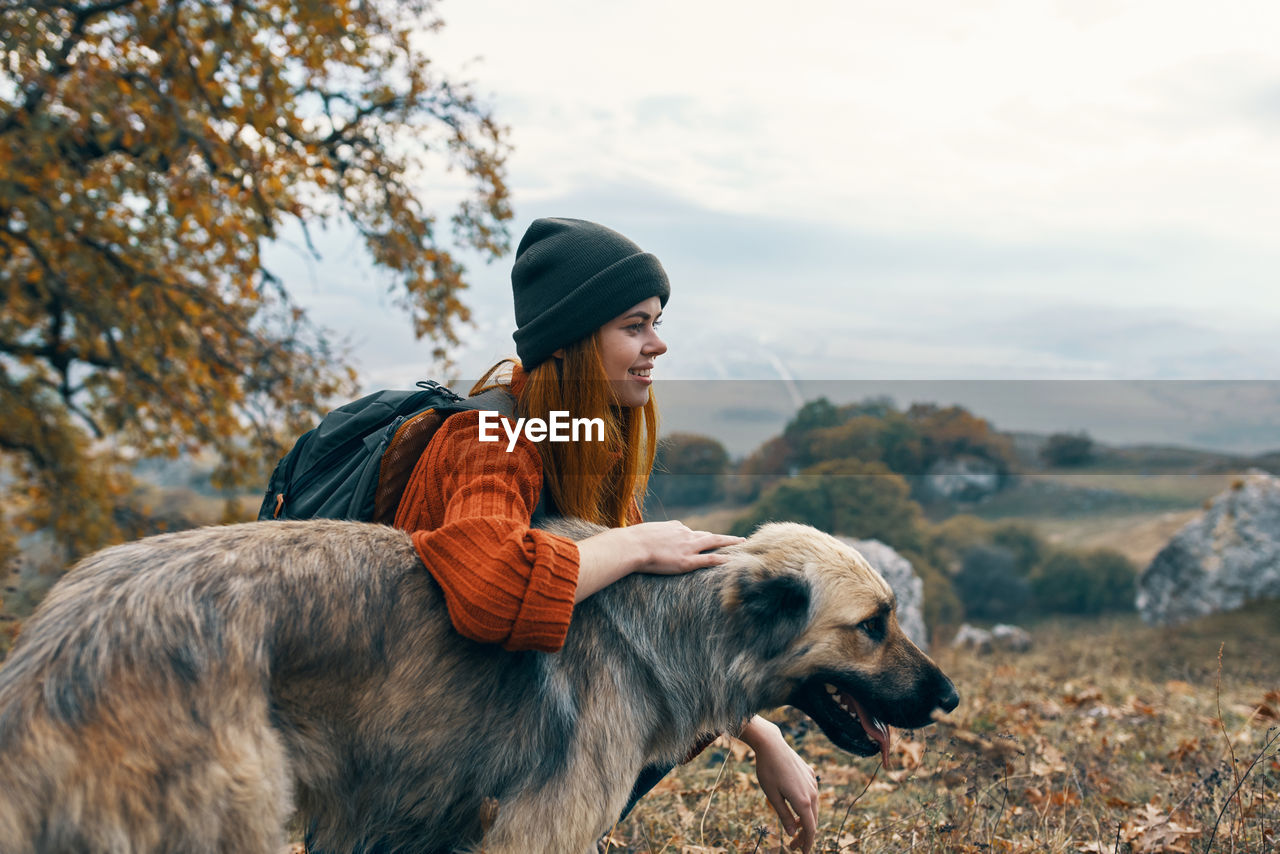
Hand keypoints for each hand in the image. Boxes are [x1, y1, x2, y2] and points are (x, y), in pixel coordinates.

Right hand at [629, 520, 744, 574]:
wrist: (631, 546)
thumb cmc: (631, 541)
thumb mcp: (644, 532)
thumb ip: (653, 535)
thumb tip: (650, 538)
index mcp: (674, 527)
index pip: (689, 533)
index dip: (697, 538)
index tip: (703, 542)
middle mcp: (685, 534)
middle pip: (708, 535)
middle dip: (724, 538)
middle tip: (738, 539)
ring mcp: (688, 547)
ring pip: (714, 543)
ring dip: (729, 543)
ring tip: (742, 544)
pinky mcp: (687, 561)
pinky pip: (709, 559)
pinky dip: (721, 559)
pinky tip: (731, 560)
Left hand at [741, 717, 818, 852]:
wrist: (772, 745)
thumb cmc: (768, 771)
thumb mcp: (772, 796)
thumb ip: (783, 816)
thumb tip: (791, 833)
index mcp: (803, 801)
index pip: (809, 829)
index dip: (807, 843)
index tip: (803, 853)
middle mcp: (812, 792)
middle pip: (812, 820)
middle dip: (804, 835)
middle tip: (793, 846)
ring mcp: (813, 782)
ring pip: (813, 808)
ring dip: (805, 820)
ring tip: (793, 829)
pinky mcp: (810, 774)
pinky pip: (811, 795)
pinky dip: (806, 807)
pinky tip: (795, 808)